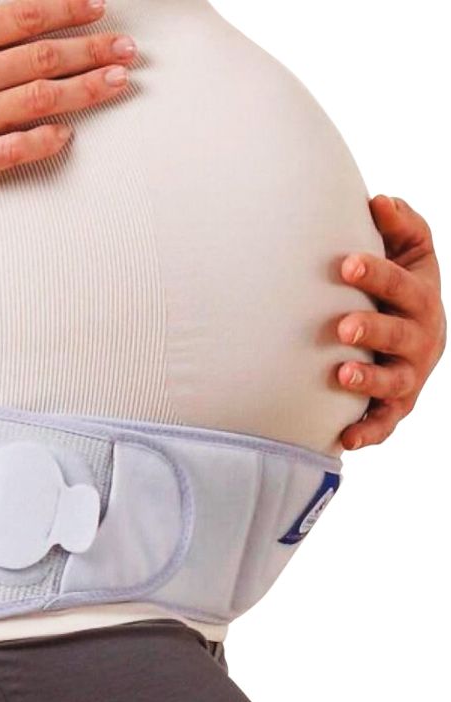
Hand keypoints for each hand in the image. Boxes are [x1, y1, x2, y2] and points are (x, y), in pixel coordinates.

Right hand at [0, 0, 136, 202]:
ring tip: (120, 84)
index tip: (99, 7)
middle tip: (131, 51)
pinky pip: (11, 153)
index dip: (66, 8)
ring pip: (38, 103)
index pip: (21, 17)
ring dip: (86, 92)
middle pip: (43, 59)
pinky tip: (68, 135)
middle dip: (93, 50)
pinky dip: (43, 142)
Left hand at [336, 195, 445, 449]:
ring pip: (393, 381)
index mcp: (421, 299)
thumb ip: (400, 226)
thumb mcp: (410, 254)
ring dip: (369, 379)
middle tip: (343, 326)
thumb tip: (378, 200)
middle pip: (400, 334)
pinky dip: (367, 432)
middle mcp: (420, 340)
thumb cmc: (400, 290)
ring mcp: (408, 376)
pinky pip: (384, 424)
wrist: (413, 339)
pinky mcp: (394, 407)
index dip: (376, 273)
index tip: (345, 263)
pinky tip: (345, 438)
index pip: (401, 284)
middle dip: (373, 329)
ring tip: (341, 374)